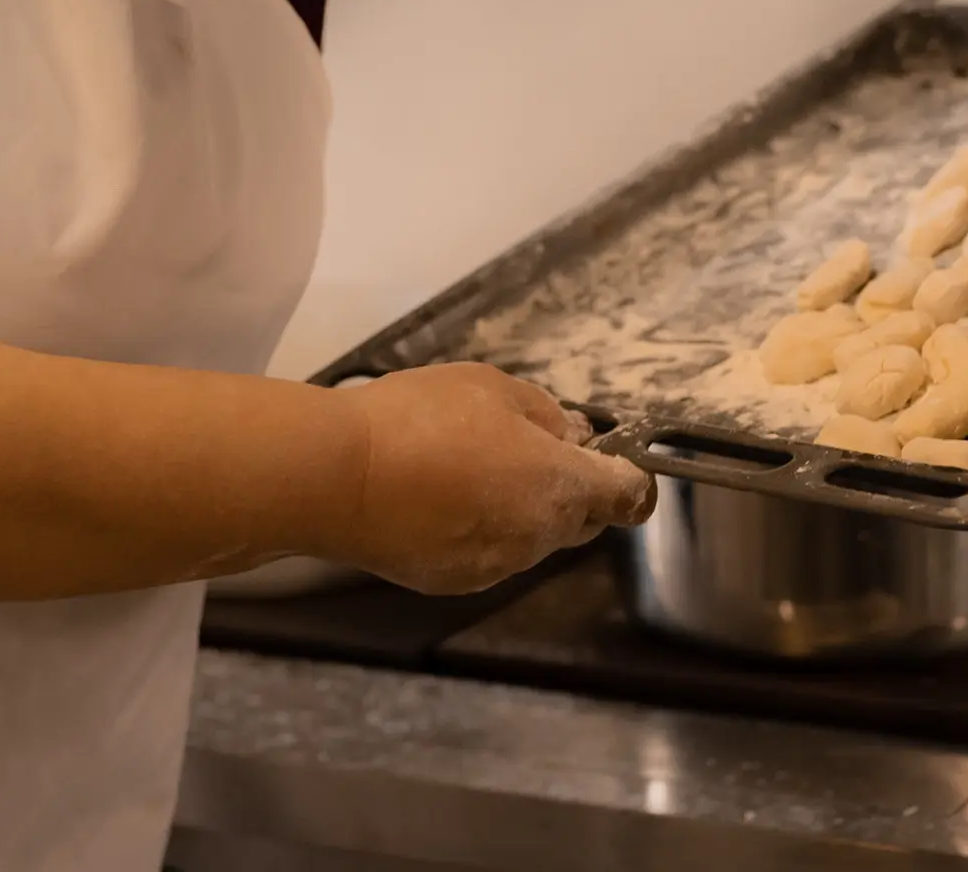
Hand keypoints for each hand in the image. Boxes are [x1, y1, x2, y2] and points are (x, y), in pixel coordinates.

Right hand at [320, 364, 654, 594]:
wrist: (340, 477)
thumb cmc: (421, 417)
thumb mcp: (490, 386)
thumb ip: (543, 413)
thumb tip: (571, 435)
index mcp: (559, 486)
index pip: (627, 496)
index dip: (627, 476)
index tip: (606, 457)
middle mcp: (539, 537)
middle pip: (579, 520)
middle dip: (566, 489)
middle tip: (517, 448)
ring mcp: (498, 566)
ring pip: (531, 538)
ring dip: (518, 510)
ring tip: (464, 471)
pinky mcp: (456, 582)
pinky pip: (488, 553)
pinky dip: (478, 531)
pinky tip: (435, 501)